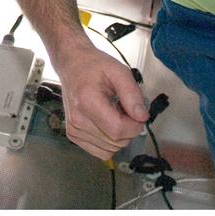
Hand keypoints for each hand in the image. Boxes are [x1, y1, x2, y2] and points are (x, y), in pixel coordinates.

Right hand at [51, 41, 148, 158]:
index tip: (138, 114)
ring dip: (119, 135)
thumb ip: (132, 94)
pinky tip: (107, 123)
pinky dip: (110, 142)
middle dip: (129, 129)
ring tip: (114, 114)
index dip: (135, 126)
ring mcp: (73, 129)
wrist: (72, 64)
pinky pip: (101, 151)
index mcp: (87, 101)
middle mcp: (77, 119)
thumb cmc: (93, 65)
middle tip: (124, 109)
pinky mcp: (73, 135)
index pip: (118, 130)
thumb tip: (142, 117)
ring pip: (111, 149)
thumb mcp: (119, 71)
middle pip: (116, 141)